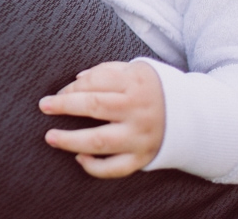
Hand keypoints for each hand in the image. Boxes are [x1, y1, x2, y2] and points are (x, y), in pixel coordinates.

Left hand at [38, 61, 163, 178]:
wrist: (194, 116)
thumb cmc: (154, 89)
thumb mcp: (136, 70)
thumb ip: (107, 71)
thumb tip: (77, 79)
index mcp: (135, 83)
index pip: (96, 81)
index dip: (73, 86)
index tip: (58, 92)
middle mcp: (138, 110)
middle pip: (95, 106)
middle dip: (65, 106)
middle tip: (44, 106)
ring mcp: (140, 136)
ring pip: (100, 140)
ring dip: (71, 140)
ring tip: (50, 137)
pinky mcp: (143, 157)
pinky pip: (116, 167)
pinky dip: (95, 167)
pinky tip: (79, 158)